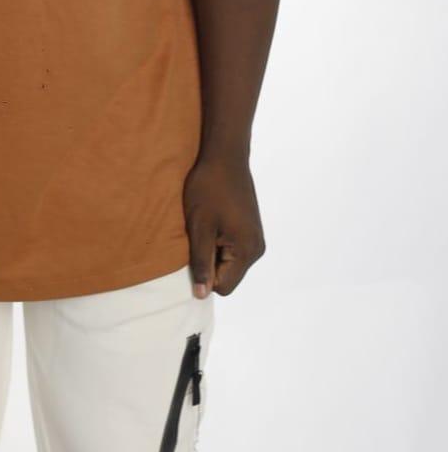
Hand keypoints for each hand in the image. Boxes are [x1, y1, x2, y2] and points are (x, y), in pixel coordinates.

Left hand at [182, 153, 265, 297]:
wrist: (224, 156)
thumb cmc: (208, 189)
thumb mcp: (199, 228)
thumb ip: (201, 263)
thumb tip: (201, 295)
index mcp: (247, 251)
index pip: (222, 287)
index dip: (204, 274)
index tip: (195, 249)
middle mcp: (256, 249)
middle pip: (227, 276)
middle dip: (209, 262)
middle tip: (200, 234)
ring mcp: (255, 239)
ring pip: (228, 263)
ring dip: (212, 250)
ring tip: (206, 225)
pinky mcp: (250, 230)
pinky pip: (232, 250)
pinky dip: (219, 241)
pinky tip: (213, 220)